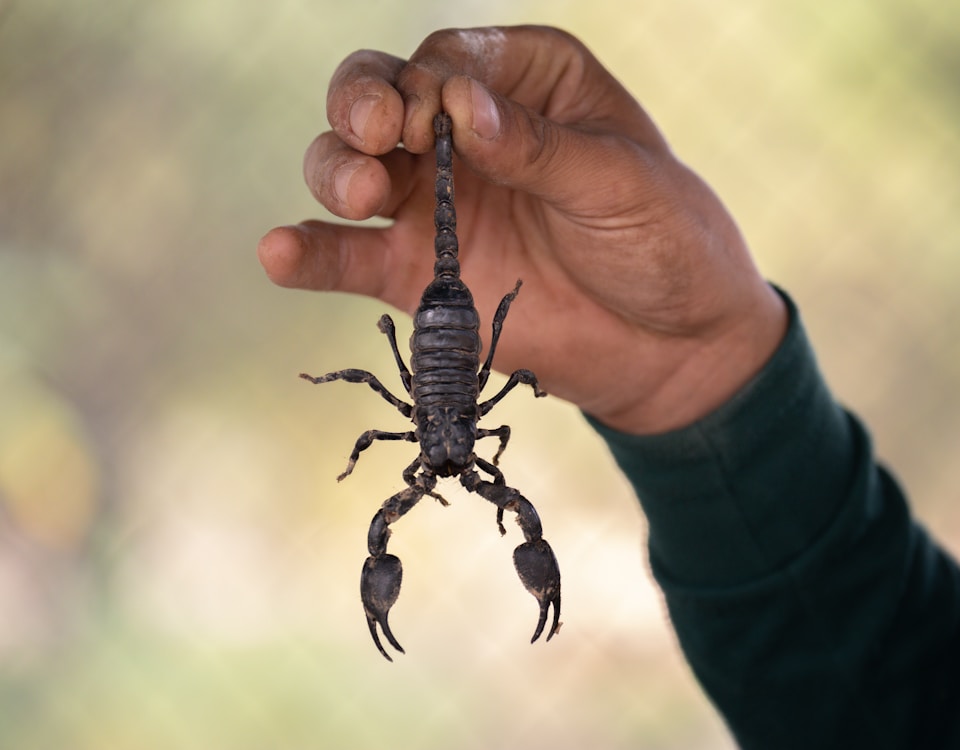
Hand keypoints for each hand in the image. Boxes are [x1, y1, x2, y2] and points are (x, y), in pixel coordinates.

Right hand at [258, 25, 786, 433]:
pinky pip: (349, 258)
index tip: (438, 119)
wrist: (672, 347)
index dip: (427, 81)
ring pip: (351, 167)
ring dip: (336, 170)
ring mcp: (436, 205)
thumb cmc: (665, 243)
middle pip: (380, 97)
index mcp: (527, 85)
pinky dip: (310, 254)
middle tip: (379, 136)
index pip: (449, 59)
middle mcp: (467, 136)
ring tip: (360, 194)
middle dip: (363, 107)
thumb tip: (461, 108)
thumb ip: (538, 147)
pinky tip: (280, 252)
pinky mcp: (418, 274)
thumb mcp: (621, 183)